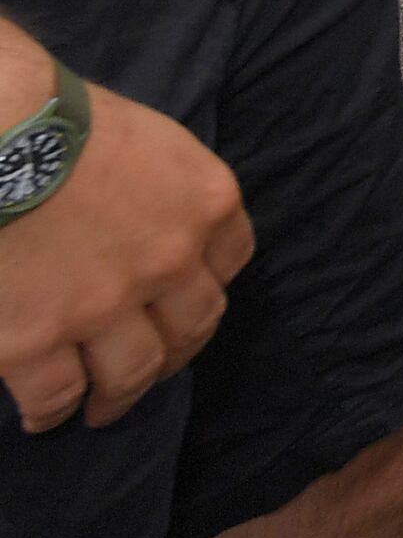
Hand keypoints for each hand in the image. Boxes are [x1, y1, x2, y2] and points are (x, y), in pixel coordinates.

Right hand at [0, 53, 248, 431]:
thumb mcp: (151, 142)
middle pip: (191, 326)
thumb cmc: (62, 121)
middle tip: (151, 370)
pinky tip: (46, 415)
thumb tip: (148, 222)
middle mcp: (169, 262)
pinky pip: (57, 394)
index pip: (230, 260)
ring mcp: (105, 306)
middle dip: (173, 354)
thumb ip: (165, 191)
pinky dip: (54, 411)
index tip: (185, 305)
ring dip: (120, 397)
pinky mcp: (36, 340)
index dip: (205, 288)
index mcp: (206, 204)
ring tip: (101, 408)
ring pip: (132, 373)